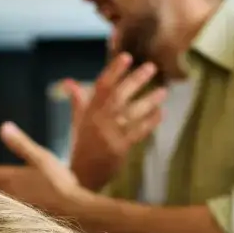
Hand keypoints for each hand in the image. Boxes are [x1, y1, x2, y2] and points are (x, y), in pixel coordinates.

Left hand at [0, 122, 91, 218]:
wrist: (75, 214)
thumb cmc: (60, 184)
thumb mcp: (41, 158)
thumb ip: (21, 144)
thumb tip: (4, 126)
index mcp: (6, 178)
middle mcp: (2, 196)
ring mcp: (8, 213)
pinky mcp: (16, 226)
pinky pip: (0, 217)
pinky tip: (1, 215)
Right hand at [66, 54, 167, 190]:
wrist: (82, 176)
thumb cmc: (80, 146)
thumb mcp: (76, 122)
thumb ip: (77, 101)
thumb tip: (69, 82)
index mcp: (88, 111)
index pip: (101, 86)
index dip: (114, 70)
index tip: (126, 56)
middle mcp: (98, 120)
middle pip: (118, 96)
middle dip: (135, 81)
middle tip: (151, 67)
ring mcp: (109, 135)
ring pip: (131, 113)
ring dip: (149, 101)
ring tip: (163, 91)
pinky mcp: (119, 148)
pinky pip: (138, 132)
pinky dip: (150, 122)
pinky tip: (161, 113)